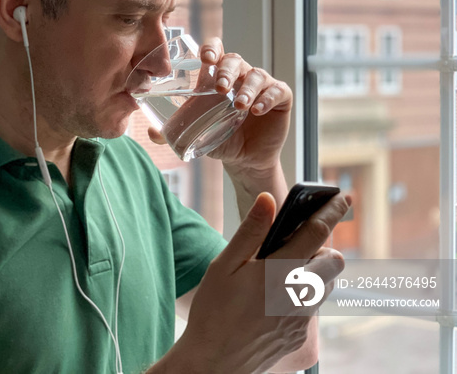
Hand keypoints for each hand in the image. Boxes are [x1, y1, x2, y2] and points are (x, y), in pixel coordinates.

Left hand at [148, 38, 292, 174]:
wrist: (244, 160)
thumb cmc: (219, 137)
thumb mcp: (195, 132)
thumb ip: (172, 131)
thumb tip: (151, 133)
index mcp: (218, 77)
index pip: (216, 52)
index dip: (211, 49)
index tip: (205, 58)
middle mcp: (240, 76)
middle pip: (235, 60)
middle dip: (227, 71)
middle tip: (220, 87)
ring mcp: (262, 86)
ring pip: (257, 75)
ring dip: (247, 88)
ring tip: (240, 105)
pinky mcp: (280, 99)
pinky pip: (277, 91)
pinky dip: (267, 98)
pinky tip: (256, 109)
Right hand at [154, 192, 348, 373]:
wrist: (215, 362)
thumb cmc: (213, 311)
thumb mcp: (224, 265)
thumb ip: (250, 232)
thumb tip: (268, 200)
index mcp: (279, 271)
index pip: (316, 233)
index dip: (332, 212)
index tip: (343, 198)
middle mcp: (299, 294)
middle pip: (335, 262)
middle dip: (323, 249)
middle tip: (294, 249)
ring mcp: (303, 317)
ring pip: (327, 286)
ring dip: (315, 273)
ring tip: (281, 274)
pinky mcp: (300, 334)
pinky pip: (313, 307)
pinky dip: (303, 296)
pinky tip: (273, 300)